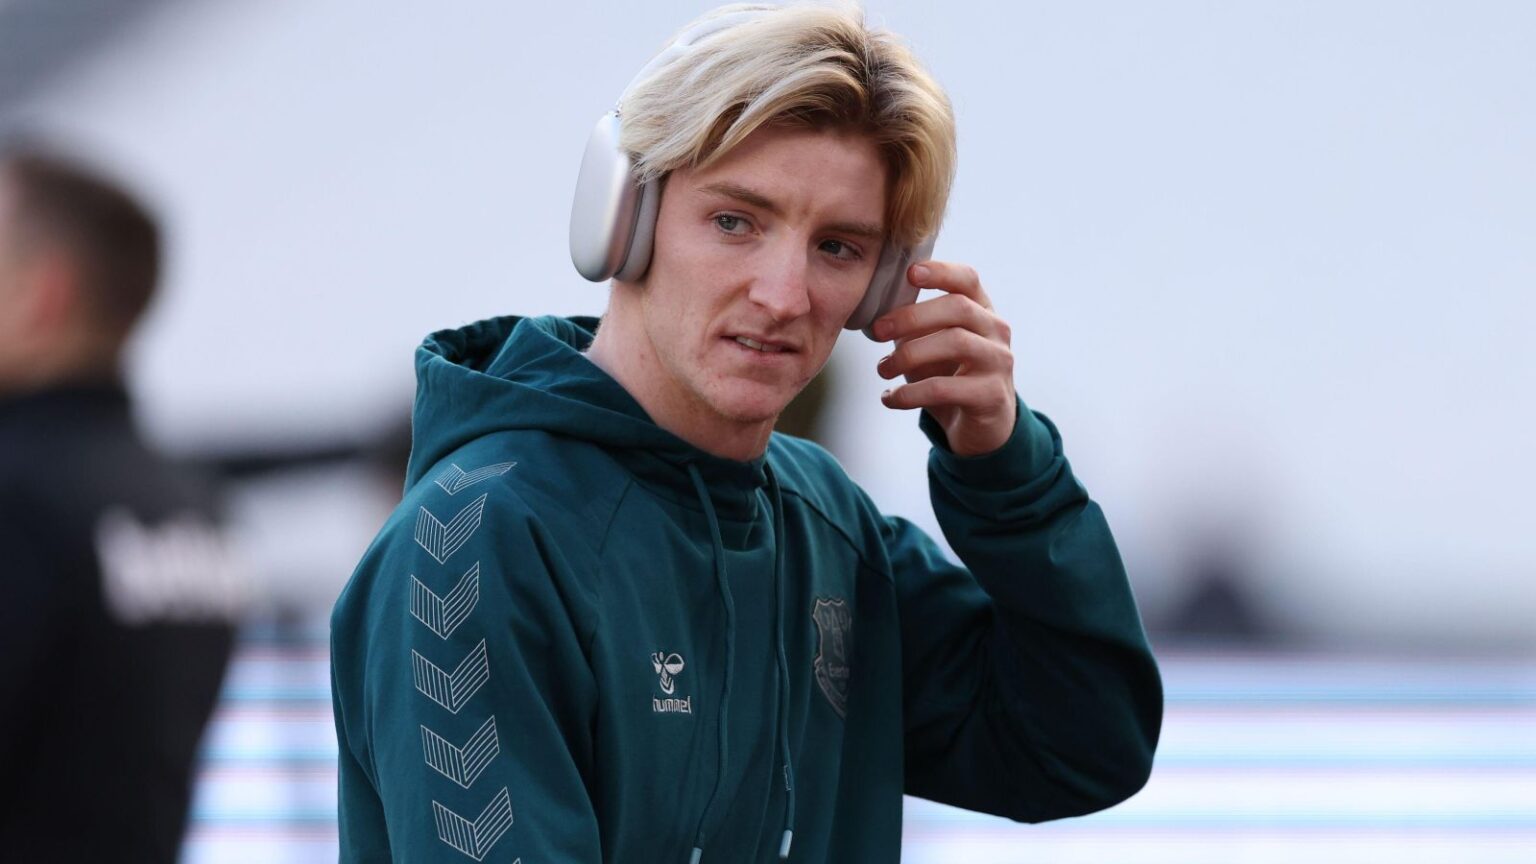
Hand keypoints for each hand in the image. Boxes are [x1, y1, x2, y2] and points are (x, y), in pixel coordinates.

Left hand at [872, 261, 1016, 456]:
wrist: (980, 425)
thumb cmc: (950, 376)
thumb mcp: (931, 345)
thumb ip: (914, 327)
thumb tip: (876, 319)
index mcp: (981, 310)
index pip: (967, 279)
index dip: (940, 271)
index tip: (910, 273)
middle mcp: (996, 330)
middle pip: (958, 307)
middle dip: (912, 316)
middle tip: (878, 331)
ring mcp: (998, 361)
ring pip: (954, 343)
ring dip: (909, 354)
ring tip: (882, 369)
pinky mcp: (992, 395)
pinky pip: (944, 388)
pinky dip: (909, 393)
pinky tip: (891, 398)